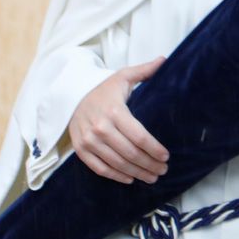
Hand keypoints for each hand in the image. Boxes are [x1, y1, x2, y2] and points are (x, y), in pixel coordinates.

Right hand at [68, 56, 169, 182]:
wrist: (72, 95)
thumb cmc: (103, 88)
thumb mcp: (123, 76)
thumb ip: (144, 70)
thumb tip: (165, 59)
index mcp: (114, 110)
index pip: (139, 136)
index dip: (154, 149)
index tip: (166, 156)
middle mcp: (100, 128)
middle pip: (130, 153)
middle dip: (149, 164)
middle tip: (163, 170)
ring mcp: (89, 140)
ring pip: (117, 163)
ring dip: (136, 173)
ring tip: (151, 177)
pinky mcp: (81, 149)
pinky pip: (100, 168)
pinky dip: (116, 176)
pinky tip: (130, 179)